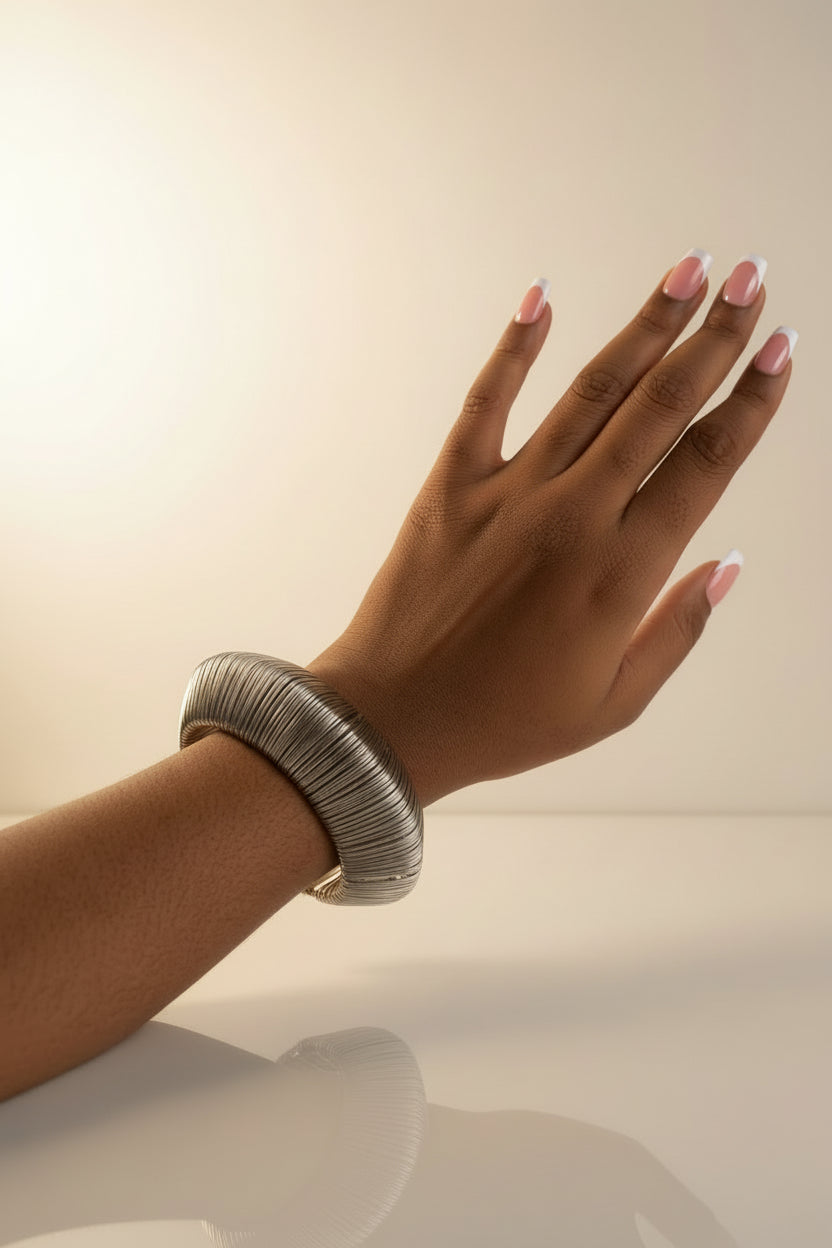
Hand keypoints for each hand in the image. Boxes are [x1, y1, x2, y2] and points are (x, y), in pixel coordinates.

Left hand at [307, 254, 793, 806]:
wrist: (390, 721)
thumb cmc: (504, 721)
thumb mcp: (613, 705)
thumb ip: (675, 631)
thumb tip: (725, 564)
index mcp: (621, 573)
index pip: (705, 463)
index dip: (750, 400)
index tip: (780, 347)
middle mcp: (571, 517)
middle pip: (660, 408)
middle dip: (714, 337)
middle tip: (749, 278)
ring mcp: (507, 493)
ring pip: (590, 391)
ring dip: (644, 326)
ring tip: (687, 271)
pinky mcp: (450, 486)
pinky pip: (487, 400)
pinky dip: (514, 347)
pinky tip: (542, 297)